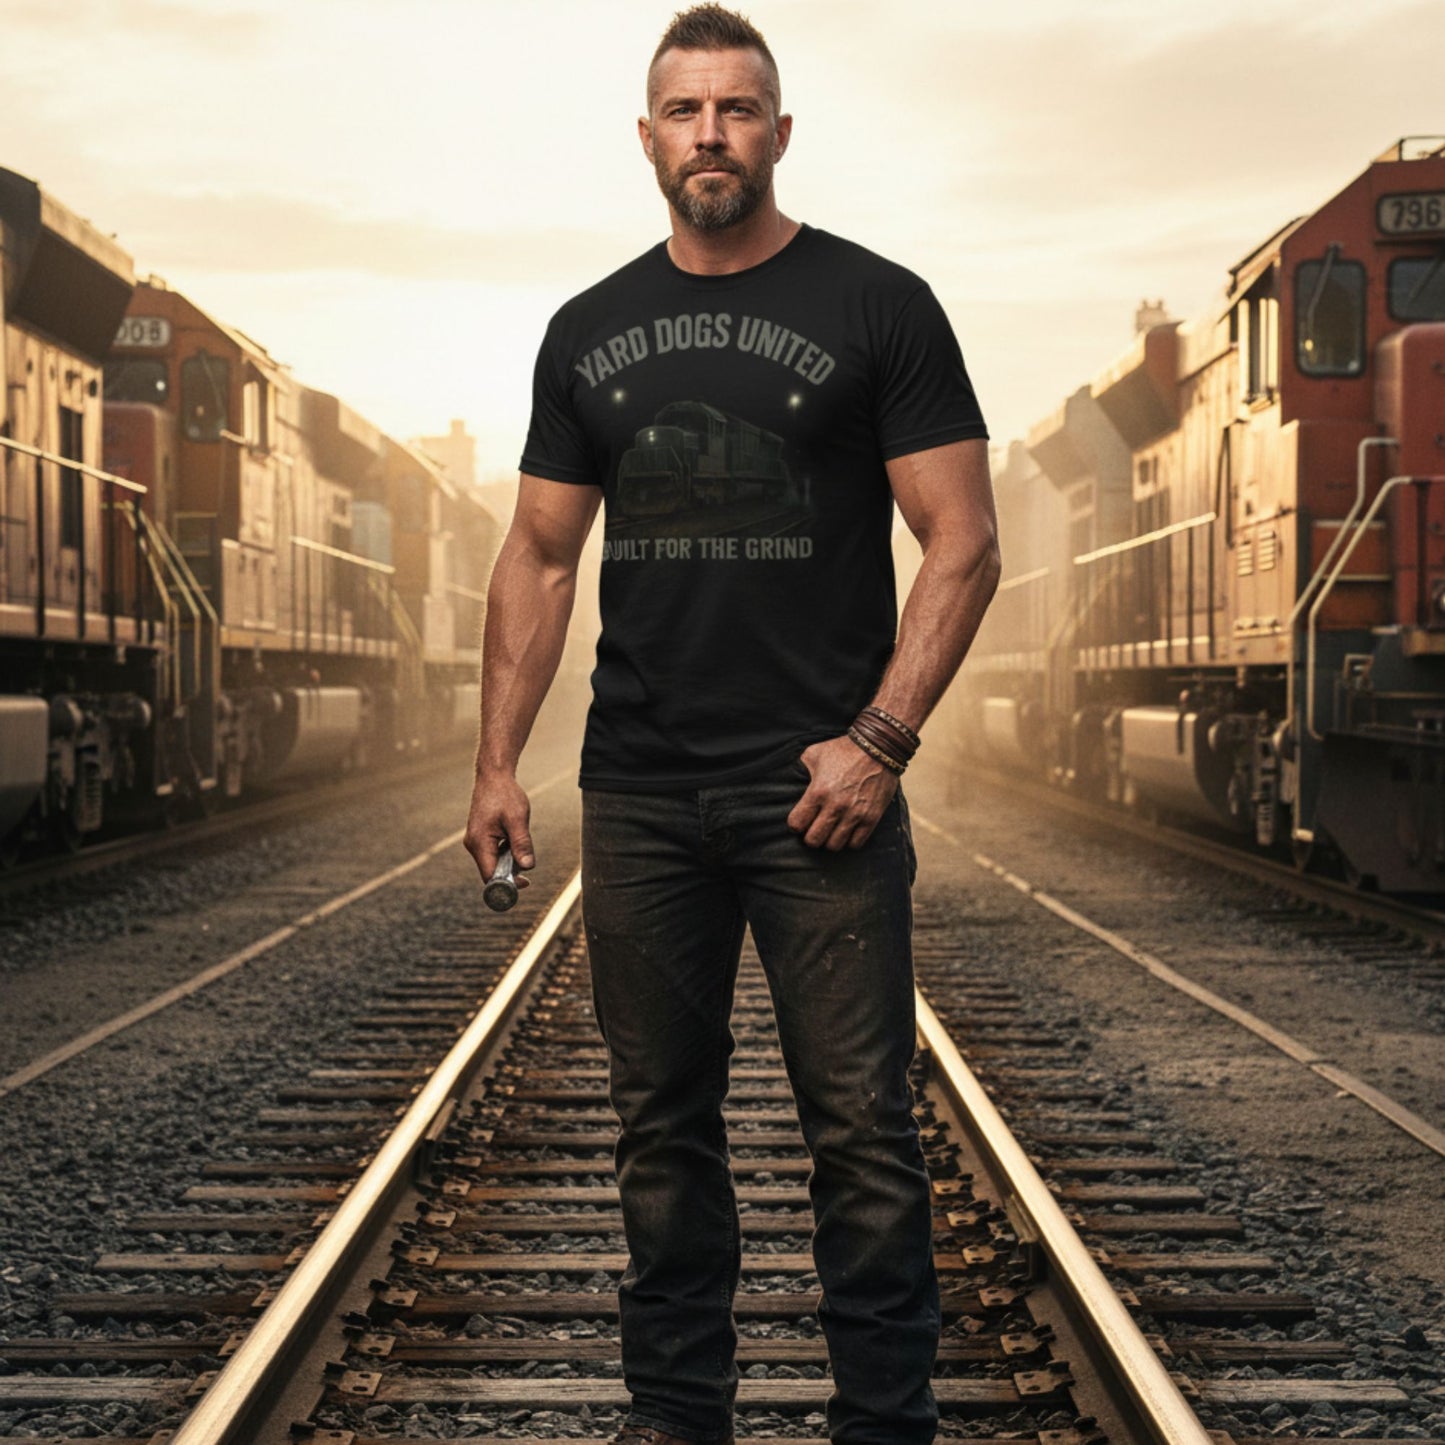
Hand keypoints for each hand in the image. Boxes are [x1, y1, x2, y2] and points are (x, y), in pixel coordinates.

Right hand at [464, 769, 534, 887]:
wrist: (494, 777)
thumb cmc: (505, 795)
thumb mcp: (518, 819)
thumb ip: (522, 844)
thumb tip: (528, 867)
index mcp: (479, 843)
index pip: (490, 876)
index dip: (507, 885)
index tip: (525, 883)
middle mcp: (473, 845)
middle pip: (492, 872)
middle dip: (511, 871)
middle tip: (527, 858)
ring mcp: (475, 842)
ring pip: (494, 863)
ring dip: (510, 859)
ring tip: (519, 837)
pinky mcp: (480, 838)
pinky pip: (493, 853)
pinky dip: (506, 851)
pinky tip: (513, 836)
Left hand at [786, 735, 898, 850]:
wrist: (878, 748)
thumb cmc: (843, 749)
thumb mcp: (814, 753)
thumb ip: (801, 769)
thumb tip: (791, 779)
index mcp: (818, 791)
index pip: (797, 824)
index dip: (796, 824)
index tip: (800, 820)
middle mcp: (835, 806)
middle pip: (814, 840)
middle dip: (810, 837)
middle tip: (814, 829)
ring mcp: (854, 814)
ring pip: (834, 845)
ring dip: (829, 840)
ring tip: (831, 831)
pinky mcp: (871, 818)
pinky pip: (856, 843)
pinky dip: (849, 841)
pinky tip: (847, 831)